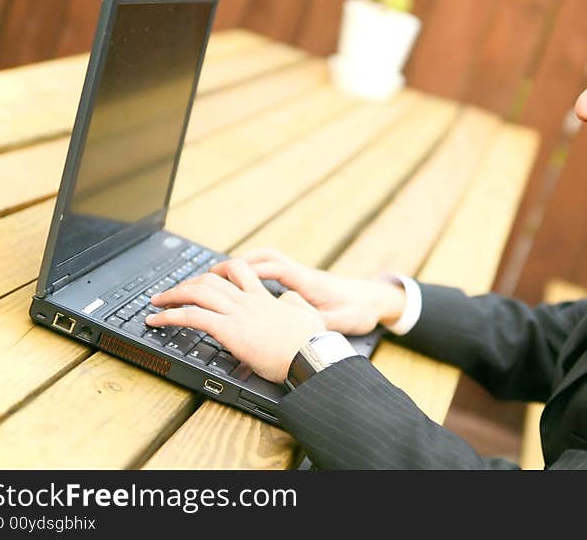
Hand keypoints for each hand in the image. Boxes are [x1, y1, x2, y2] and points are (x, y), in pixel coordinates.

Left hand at [146, 259, 324, 382]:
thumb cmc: (311, 342)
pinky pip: (193, 317)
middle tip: (172, 292)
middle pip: (211, 278)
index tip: (206, 277)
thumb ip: (292, 302)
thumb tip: (286, 298)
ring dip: (172, 295)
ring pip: (198, 292)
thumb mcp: (306, 314)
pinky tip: (156, 322)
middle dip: (187, 282)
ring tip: (156, 302)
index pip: (237, 272)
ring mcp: (238, 314)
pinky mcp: (230, 330)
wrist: (311, 355)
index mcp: (264, 298)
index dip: (218, 270)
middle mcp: (248, 301)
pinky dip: (169, 317)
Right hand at [229, 248, 406, 335]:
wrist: (376, 299)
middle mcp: (302, 274)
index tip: (227, 279)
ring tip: (215, 277)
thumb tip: (299, 327)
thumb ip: (320, 323)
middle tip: (210, 275)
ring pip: (267, 261)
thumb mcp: (342, 321)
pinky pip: (271, 270)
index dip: (250, 272)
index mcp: (309, 282)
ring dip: (242, 265)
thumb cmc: (361, 309)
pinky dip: (253, 272)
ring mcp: (301, 276)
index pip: (276, 269)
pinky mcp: (301, 281)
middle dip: (237, 264)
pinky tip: (238, 285)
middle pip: (266, 258)